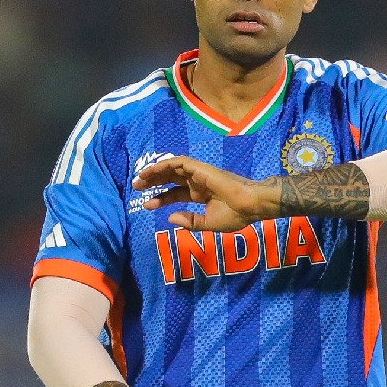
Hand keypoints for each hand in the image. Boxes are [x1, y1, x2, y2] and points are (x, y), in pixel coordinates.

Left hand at [135, 156, 279, 231]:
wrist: (250, 206)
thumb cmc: (234, 215)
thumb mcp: (208, 224)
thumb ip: (190, 221)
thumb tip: (170, 218)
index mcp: (200, 194)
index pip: (175, 194)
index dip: (160, 199)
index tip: (147, 205)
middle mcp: (197, 182)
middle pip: (170, 178)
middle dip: (153, 182)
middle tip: (136, 186)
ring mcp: (198, 174)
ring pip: (172, 168)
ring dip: (155, 171)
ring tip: (140, 178)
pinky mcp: (199, 168)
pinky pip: (179, 162)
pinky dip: (164, 164)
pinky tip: (152, 170)